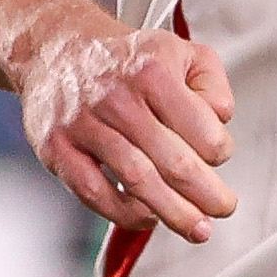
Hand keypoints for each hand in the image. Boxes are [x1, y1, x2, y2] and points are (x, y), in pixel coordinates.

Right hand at [15, 12, 236, 240]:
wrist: (54, 50)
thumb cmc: (122, 60)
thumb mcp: (179, 49)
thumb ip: (212, 83)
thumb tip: (220, 120)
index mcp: (152, 71)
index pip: (203, 129)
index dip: (220, 152)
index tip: (219, 158)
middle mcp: (117, 98)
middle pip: (173, 162)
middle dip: (207, 195)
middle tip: (222, 208)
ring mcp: (84, 125)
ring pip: (137, 181)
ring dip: (173, 213)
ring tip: (196, 227)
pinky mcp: (57, 148)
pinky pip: (94, 193)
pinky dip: (125, 213)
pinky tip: (147, 217)